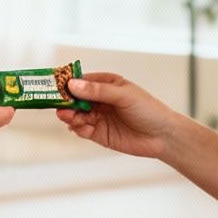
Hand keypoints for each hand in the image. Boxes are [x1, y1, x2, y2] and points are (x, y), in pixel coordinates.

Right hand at [55, 73, 184, 160]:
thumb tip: (73, 85)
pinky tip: (81, 128)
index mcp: (105, 84)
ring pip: (75, 114)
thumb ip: (98, 91)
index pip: (81, 81)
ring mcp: (98, 117)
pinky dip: (77, 129)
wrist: (162, 136)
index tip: (55, 87)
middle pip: (74, 99)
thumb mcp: (123, 96)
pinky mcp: (98, 133)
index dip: (67, 83)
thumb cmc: (147, 109)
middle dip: (65, 102)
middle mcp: (99, 99)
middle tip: (60, 107)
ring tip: (70, 118)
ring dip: (70, 116)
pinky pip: (81, 129)